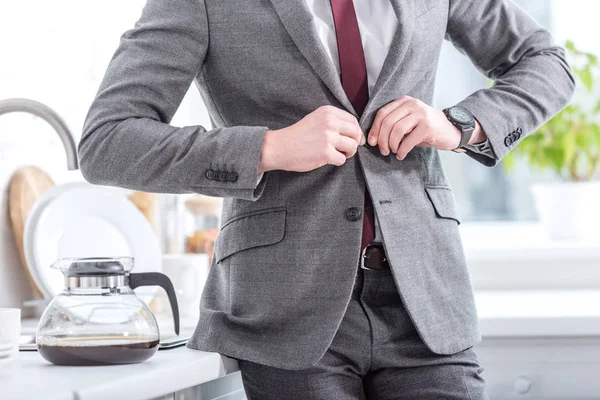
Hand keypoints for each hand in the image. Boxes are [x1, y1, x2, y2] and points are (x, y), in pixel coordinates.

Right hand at [259, 105, 364, 172]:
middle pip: (356, 133)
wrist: (279, 147)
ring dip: (348, 153)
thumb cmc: (297, 136)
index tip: (353, 139)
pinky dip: (337, 162)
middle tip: (347, 150)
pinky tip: (328, 160)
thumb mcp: (316, 119)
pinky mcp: (326, 153)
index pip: (353, 120)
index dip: (356, 132)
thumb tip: (356, 133)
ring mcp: (328, 137)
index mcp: (328, 112)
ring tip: (338, 154)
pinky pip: (342, 159)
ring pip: (352, 146)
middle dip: (355, 143)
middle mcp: (330, 122)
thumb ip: (333, 122)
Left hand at [367, 96, 483, 159]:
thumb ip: (394, 124)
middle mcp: (412, 104)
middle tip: (383, 151)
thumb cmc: (426, 129)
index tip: (371, 142)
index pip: (382, 113)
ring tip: (393, 152)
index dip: (374, 129)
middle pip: (388, 122)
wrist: (452, 130)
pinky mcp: (428, 126)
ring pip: (397, 130)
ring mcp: (421, 114)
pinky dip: (402, 150)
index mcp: (404, 101)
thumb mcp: (408, 121)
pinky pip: (408, 140)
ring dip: (391, 145)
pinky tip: (401, 155)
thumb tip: (374, 138)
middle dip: (382, 139)